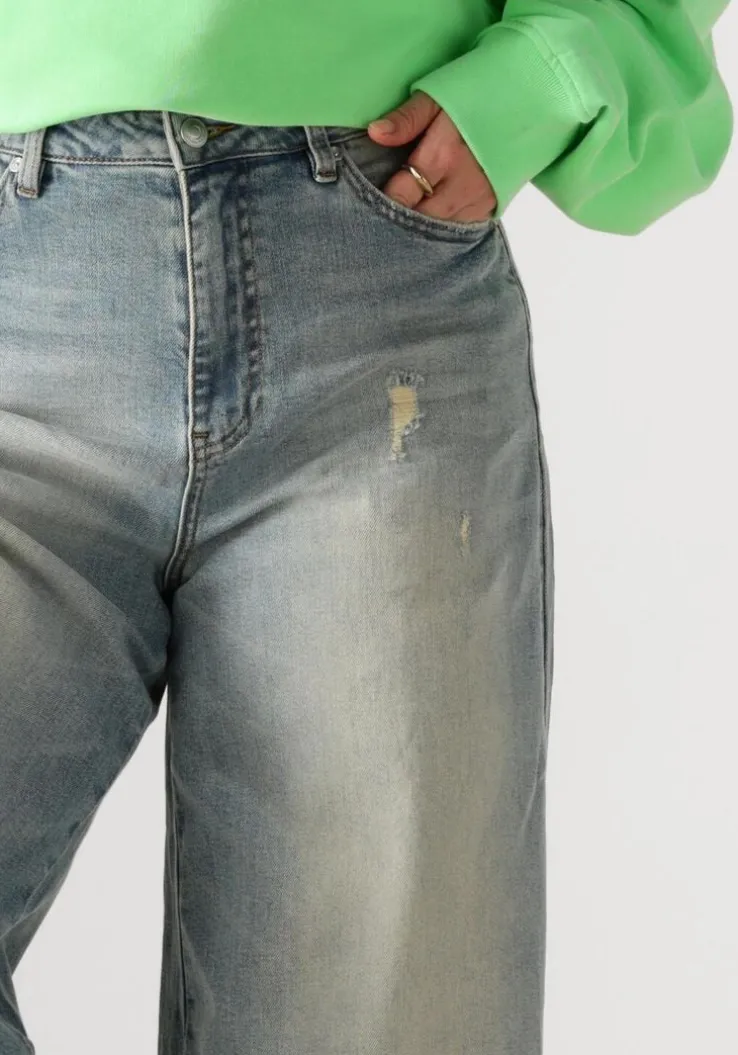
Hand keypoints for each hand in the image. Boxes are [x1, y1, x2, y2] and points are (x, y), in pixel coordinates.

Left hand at [368, 90, 497, 222]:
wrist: (536, 96)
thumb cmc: (481, 89)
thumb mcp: (439, 93)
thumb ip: (407, 118)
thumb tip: (375, 134)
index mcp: (441, 156)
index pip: (400, 196)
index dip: (384, 200)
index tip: (371, 200)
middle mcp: (460, 185)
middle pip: (419, 220)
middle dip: (402, 218)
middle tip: (387, 212)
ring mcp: (480, 198)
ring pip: (440, 229)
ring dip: (423, 225)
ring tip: (410, 216)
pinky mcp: (494, 204)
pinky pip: (462, 228)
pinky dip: (446, 226)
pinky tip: (436, 216)